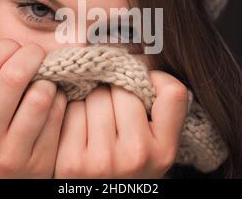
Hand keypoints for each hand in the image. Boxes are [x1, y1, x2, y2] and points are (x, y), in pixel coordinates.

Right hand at [0, 39, 66, 177]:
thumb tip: (14, 47)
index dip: (5, 46)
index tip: (15, 47)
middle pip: (14, 75)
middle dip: (32, 55)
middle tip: (37, 54)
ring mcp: (12, 151)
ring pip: (41, 94)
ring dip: (48, 80)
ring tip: (45, 82)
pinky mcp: (39, 161)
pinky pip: (58, 114)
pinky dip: (61, 99)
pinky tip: (55, 101)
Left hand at [53, 70, 188, 177]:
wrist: (103, 196)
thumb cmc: (131, 163)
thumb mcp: (159, 143)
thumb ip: (163, 105)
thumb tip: (141, 57)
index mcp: (164, 150)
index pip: (171, 91)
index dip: (155, 81)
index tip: (143, 86)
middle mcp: (136, 157)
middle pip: (121, 88)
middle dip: (114, 89)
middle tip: (113, 107)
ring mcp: (102, 161)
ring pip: (93, 95)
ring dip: (91, 98)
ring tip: (95, 119)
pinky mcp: (70, 163)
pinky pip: (70, 109)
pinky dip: (72, 111)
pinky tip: (79, 127)